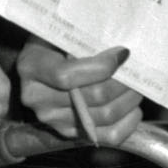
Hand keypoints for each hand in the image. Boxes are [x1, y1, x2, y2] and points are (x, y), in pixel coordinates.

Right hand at [15, 41, 141, 146]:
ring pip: (104, 115)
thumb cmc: (56, 40)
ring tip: (136, 85)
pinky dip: (128, 123)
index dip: (101, 67)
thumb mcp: (61, 31)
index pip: (66, 76)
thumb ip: (83, 38)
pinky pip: (108, 136)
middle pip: (92, 97)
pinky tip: (132, 108)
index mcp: (30, 67)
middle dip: (123, 83)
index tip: (123, 54)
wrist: (44, 59)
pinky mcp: (69, 133)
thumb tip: (121, 52)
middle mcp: (37, 98)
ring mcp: (52, 119)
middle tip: (136, 70)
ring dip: (129, 100)